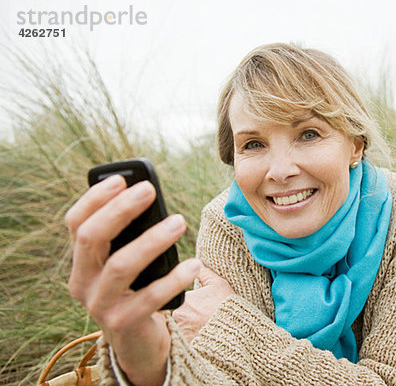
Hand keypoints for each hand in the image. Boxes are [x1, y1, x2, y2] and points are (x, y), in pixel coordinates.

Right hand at [65, 175, 200, 385]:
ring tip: (180, 222)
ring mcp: (100, 305)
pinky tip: (194, 264)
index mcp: (81, 262)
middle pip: (91, 238)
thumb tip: (151, 200)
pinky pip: (149, 298)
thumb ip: (130, 237)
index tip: (121, 179)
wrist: (137, 341)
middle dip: (120, 210)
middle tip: (150, 190)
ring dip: (151, 240)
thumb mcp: (127, 262)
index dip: (95, 199)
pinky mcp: (123, 323)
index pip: (76, 224)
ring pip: (121, 266)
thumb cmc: (137, 289)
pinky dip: (173, 279)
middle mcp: (82, 282)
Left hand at [173, 261, 233, 342]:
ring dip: (193, 322)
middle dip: (193, 310)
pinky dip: (195, 334)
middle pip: (183, 310)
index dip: (196, 298)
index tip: (206, 301)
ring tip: (209, 321)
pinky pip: (188, 336)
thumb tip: (196, 264)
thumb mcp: (218, 284)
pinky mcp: (187, 343)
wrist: (234, 331)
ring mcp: (182, 330)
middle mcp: (178, 315)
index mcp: (183, 299)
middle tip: (208, 311)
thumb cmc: (226, 305)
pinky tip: (208, 330)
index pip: (184, 296)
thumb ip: (204, 272)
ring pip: (185, 323)